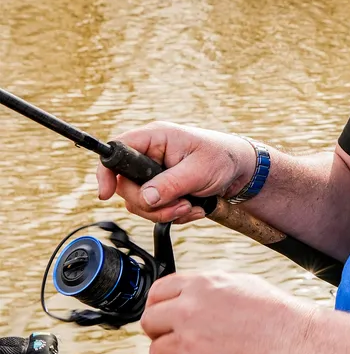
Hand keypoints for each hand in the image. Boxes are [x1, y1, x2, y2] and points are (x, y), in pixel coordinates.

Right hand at [96, 122, 256, 224]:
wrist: (241, 171)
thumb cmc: (222, 158)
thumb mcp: (199, 170)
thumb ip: (171, 184)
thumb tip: (146, 198)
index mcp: (155, 138)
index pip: (116, 151)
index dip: (106, 172)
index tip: (105, 194)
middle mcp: (149, 155)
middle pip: (125, 186)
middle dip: (150, 204)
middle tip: (179, 205)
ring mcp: (154, 174)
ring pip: (139, 203)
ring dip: (165, 212)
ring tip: (191, 207)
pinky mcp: (161, 190)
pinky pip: (154, 210)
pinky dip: (173, 215)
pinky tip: (193, 209)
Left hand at [141, 270, 318, 353]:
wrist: (296, 345)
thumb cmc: (278, 317)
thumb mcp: (240, 284)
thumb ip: (206, 289)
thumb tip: (188, 297)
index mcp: (200, 286)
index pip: (157, 293)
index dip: (159, 307)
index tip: (166, 317)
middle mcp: (188, 311)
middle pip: (149, 323)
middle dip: (162, 333)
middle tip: (182, 341)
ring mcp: (189, 342)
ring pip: (156, 353)